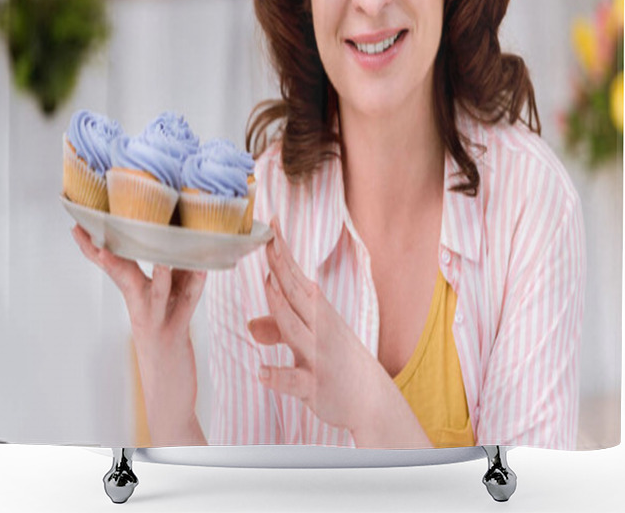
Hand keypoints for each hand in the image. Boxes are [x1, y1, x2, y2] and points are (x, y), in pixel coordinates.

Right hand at [72, 224, 206, 444]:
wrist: (169, 396)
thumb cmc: (169, 345)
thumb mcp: (168, 305)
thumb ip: (173, 278)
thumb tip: (180, 247)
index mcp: (136, 300)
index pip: (114, 268)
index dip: (95, 248)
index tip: (80, 225)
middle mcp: (141, 309)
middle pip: (122, 276)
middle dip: (107, 254)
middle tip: (95, 234)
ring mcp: (157, 322)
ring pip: (152, 292)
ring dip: (155, 270)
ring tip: (153, 248)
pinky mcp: (176, 334)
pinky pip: (185, 307)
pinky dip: (193, 287)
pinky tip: (202, 271)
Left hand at [247, 216, 386, 434]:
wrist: (372, 399)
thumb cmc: (339, 363)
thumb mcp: (310, 343)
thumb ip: (279, 331)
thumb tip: (252, 325)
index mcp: (318, 312)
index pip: (295, 276)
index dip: (282, 252)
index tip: (271, 225)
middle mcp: (319, 328)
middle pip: (296, 292)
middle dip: (281, 266)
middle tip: (268, 238)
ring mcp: (318, 356)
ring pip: (295, 328)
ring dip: (281, 307)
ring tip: (268, 285)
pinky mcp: (315, 386)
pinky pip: (295, 380)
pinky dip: (279, 376)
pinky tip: (262, 372)